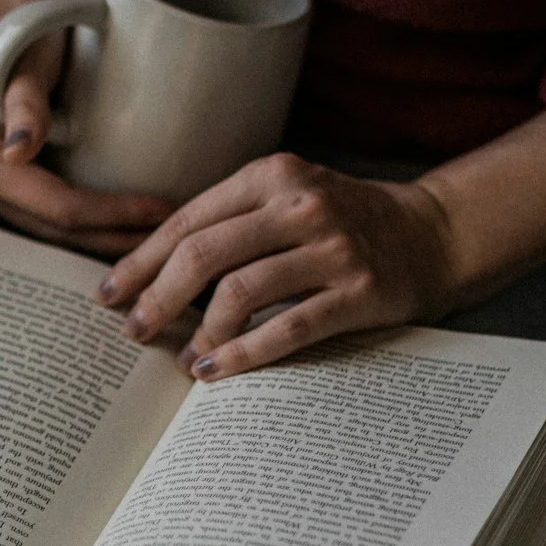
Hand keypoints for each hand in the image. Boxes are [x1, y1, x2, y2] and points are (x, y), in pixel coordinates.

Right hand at [0, 0, 175, 254]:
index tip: (161, 212)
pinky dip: (99, 223)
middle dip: (116, 238)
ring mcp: (1, 193)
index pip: (58, 208)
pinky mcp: (20, 187)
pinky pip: (62, 218)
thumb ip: (23, 104)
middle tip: (174, 237)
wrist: (13, 19)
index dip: (111, 216)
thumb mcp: (23, 61)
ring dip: (111, 238)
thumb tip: (16, 152)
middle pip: (61, 231)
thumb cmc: (23, 32)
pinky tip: (135, 223)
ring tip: (163, 237)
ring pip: (63, 233)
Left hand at [96, 153, 460, 379]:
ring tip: (184, 358)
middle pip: (204, 255)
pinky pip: (287, 328)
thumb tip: (153, 268)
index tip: (110, 293)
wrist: (435, 234)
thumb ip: (234, 220)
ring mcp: (332, 249)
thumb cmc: (347, 223)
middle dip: (158, 298)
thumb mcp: (291, 197)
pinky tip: (217, 370)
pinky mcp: (359, 293)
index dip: (142, 260)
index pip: (188, 220)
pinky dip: (244, 353)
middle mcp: (301, 205)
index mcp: (273, 175)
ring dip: (201, 332)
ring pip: (240, 293)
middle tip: (135, 330)